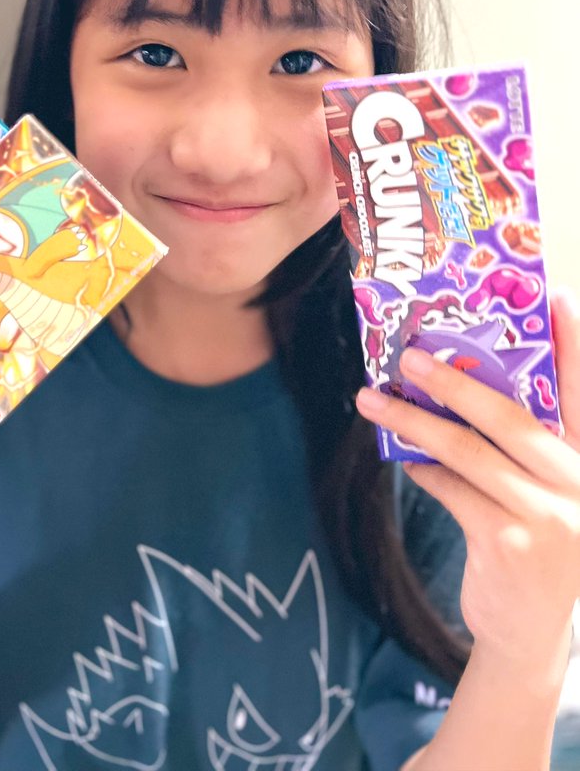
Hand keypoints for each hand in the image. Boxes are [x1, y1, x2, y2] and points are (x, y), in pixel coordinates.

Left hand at [356, 289, 579, 671]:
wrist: (529, 637)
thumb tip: (446, 388)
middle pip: (513, 418)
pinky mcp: (512, 542)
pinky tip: (399, 456)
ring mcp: (551, 516)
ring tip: (373, 397)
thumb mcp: (540, 493)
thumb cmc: (531, 545)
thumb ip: (517, 449)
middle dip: (459, 381)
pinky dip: (423, 470)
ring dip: (416, 421)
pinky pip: (453, 489)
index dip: (573, 346)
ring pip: (471, 452)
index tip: (557, 296)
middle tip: (411, 353)